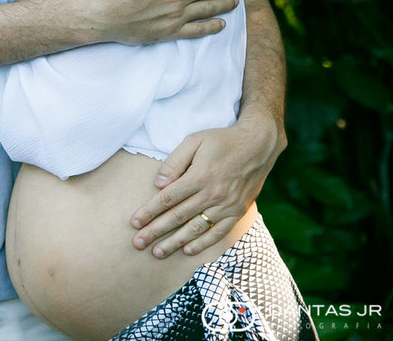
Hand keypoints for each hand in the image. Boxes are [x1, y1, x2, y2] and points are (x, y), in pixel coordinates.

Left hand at [129, 112, 281, 257]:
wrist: (258, 145)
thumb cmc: (221, 140)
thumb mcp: (194, 141)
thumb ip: (174, 162)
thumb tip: (158, 184)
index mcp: (199, 176)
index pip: (168, 199)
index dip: (149, 212)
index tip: (134, 222)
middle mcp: (212, 194)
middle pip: (178, 217)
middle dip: (155, 231)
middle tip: (138, 243)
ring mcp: (226, 205)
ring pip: (195, 228)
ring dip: (175, 242)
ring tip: (157, 252)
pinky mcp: (238, 211)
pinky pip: (218, 232)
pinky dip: (203, 242)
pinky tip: (188, 250)